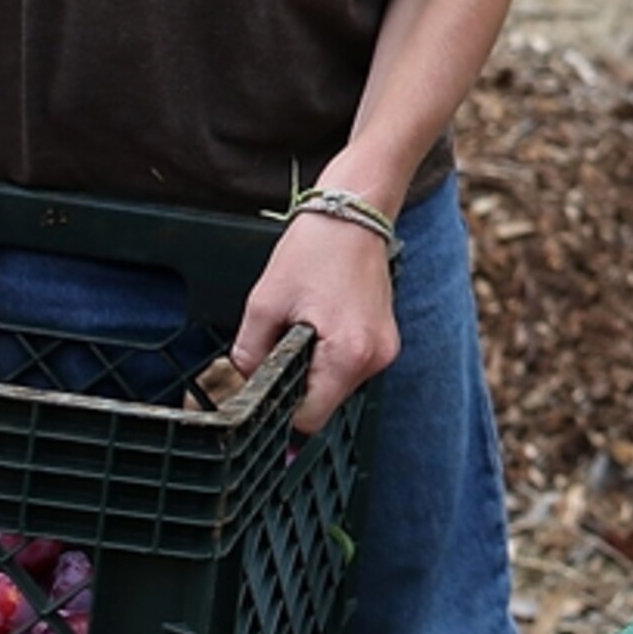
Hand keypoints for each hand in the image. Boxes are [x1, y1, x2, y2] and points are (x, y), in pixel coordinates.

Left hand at [229, 208, 402, 432]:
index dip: (283, 417)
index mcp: (348, 355)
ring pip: (337, 384)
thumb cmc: (314, 250)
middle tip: (277, 352)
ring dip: (314, 370)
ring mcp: (385, 349)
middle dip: (297, 386)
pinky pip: (350, 365)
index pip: (311, 418)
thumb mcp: (265, 303)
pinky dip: (330, 356)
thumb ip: (251, 354)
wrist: (353, 215)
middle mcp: (375, 358)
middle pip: (326, 403)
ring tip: (301, 328)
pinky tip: (318, 325)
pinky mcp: (385, 339)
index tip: (266, 406)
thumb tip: (247, 382)